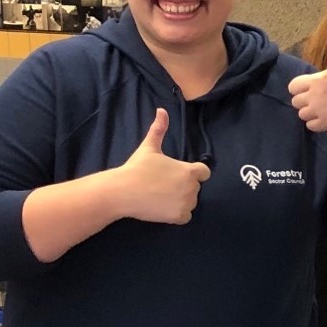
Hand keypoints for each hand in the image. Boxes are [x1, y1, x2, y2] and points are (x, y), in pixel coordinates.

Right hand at [115, 108, 208, 224]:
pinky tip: (163, 208)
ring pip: (191, 202)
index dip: (193, 173)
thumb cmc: (136, 168)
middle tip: (163, 185)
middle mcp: (192, 187)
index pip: (204, 172)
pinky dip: (177, 215)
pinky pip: (185, 217)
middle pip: (195, 188)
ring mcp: (187, 203)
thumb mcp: (149, 147)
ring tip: (161, 196)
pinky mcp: (179, 217)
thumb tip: (162, 110)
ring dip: (181, 200)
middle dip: (183, 186)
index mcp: (189, 171)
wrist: (122, 191)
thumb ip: (159, 129)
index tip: (177, 174)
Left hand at [289, 29, 326, 132]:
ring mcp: (319, 110)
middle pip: (295, 102)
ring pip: (302, 114)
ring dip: (311, 114)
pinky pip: (310, 125)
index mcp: (317, 80)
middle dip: (306, 102)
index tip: (314, 90)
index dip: (301, 89)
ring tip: (325, 110)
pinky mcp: (324, 123)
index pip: (293, 87)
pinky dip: (318, 124)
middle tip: (322, 101)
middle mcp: (315, 95)